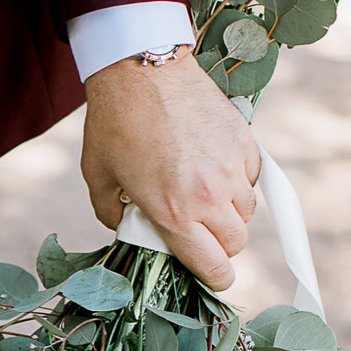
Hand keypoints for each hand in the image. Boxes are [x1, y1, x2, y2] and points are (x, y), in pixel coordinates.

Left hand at [81, 48, 258, 291]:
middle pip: (237, 242)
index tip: (213, 277)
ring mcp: (231, 168)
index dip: (215, 278)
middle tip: (199, 234)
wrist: (142, 71)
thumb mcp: (98, 176)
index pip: (213, 264)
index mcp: (172, 211)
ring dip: (229, 214)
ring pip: (247, 212)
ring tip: (201, 198)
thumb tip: (128, 228)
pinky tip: (212, 169)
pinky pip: (252, 178)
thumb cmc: (114, 124)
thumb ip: (113, 212)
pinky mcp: (244, 143)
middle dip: (220, 246)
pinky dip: (238, 182)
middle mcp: (209, 195)